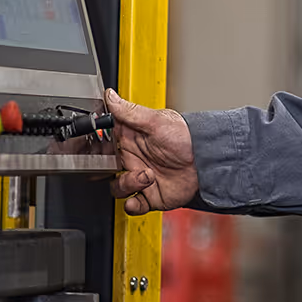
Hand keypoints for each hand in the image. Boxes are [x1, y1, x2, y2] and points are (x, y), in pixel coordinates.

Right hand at [104, 88, 198, 215]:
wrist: (207, 160)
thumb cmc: (185, 136)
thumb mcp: (155, 121)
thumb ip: (129, 112)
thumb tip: (110, 96)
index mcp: (129, 140)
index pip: (104, 144)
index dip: (96, 148)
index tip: (94, 149)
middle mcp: (132, 160)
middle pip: (106, 169)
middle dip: (105, 171)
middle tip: (116, 167)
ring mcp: (140, 178)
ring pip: (117, 187)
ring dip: (127, 184)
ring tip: (146, 177)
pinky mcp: (150, 195)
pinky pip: (133, 205)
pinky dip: (132, 206)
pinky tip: (136, 200)